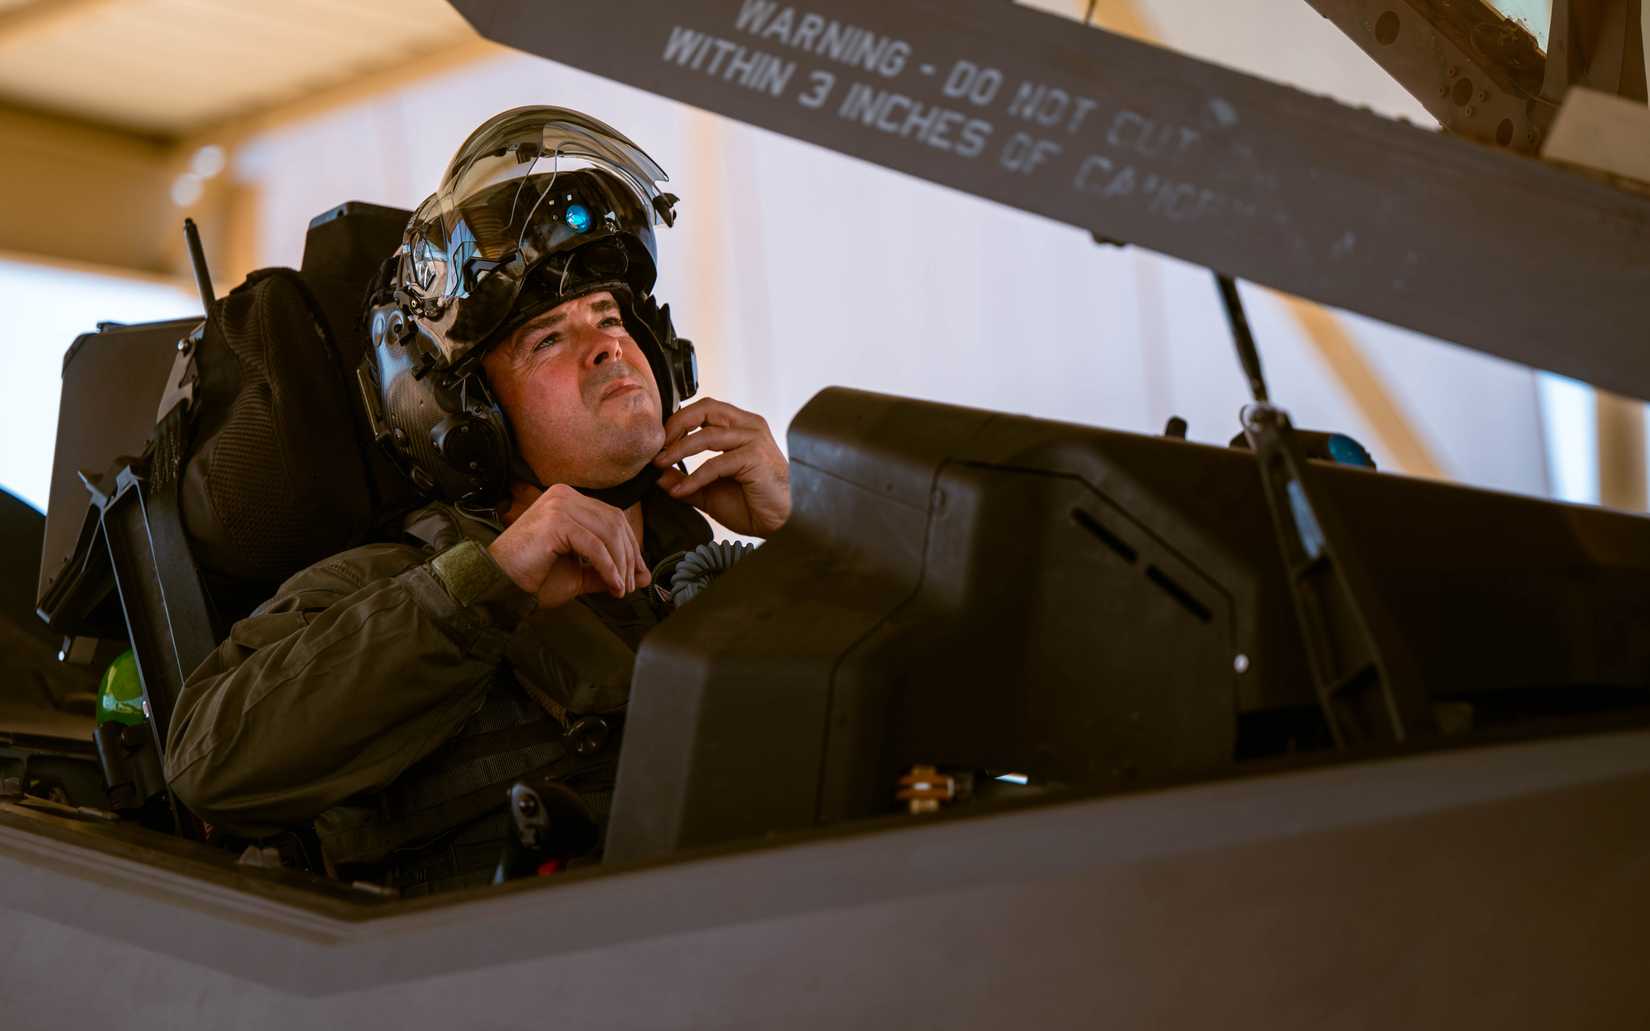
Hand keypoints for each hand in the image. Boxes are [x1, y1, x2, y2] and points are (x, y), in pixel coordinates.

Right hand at [487, 483, 649, 607]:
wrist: (498, 583)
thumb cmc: (532, 578)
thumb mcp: (579, 572)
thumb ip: (608, 569)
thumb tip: (641, 576)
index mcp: (568, 499)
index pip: (612, 517)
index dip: (631, 546)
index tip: (639, 574)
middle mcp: (564, 495)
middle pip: (614, 522)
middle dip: (629, 556)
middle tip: (633, 584)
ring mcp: (559, 505)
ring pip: (607, 534)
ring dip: (621, 565)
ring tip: (621, 588)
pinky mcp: (556, 521)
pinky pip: (594, 546)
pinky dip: (608, 567)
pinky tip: (613, 585)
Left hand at [652, 398, 790, 536]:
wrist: (780, 524)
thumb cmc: (753, 504)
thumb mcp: (709, 491)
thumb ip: (685, 480)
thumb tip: (658, 475)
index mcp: (742, 426)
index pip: (705, 409)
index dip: (679, 421)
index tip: (659, 442)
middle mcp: (749, 426)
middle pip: (705, 409)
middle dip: (675, 425)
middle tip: (657, 447)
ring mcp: (754, 440)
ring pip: (707, 435)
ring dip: (678, 450)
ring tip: (660, 465)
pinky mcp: (755, 458)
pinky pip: (715, 463)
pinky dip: (694, 477)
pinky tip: (681, 490)